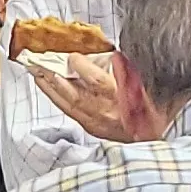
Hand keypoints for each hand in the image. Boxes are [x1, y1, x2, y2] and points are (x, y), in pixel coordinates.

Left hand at [26, 52, 149, 142]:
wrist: (154, 137)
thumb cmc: (153, 108)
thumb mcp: (147, 84)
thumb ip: (128, 69)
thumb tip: (109, 54)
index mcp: (125, 99)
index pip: (98, 82)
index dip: (82, 67)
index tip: (72, 55)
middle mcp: (108, 112)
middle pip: (75, 93)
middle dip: (55, 76)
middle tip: (38, 61)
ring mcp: (98, 122)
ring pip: (68, 103)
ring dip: (50, 86)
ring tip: (36, 71)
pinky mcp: (92, 128)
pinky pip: (69, 111)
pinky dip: (56, 97)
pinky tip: (48, 87)